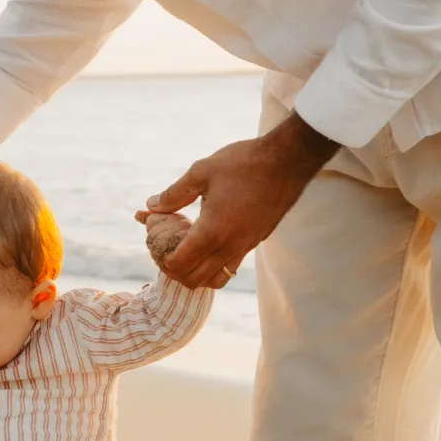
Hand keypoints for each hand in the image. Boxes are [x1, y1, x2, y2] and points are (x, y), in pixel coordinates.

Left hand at [145, 113, 336, 288]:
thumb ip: (174, 194)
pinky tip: (206, 240)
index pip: (180, 265)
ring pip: (215, 279)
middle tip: (166, 249)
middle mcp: (231, 246)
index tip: (156, 242)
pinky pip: (230, 266)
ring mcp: (246, 246)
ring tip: (186, 249)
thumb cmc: (244, 163)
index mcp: (213, 231)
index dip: (162, 259)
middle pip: (195, 280)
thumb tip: (151, 206)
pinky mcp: (256, 241)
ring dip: (196, 272)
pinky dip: (213, 263)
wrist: (288, 160)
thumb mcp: (201, 171)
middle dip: (175, 270)